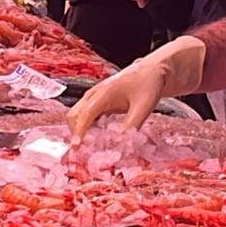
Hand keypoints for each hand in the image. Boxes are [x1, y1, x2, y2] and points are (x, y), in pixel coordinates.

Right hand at [67, 36, 206, 138]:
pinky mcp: (97, 103)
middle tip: (85, 155)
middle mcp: (93, 95)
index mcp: (103, 93)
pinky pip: (86, 118)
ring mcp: (93, 98)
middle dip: (76, 135)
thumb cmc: (148, 85)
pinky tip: (99, 141)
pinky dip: (87, 130)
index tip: (76, 149)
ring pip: (77, 118)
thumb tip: (120, 144)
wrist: (151, 71)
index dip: (78, 133)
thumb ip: (132, 125)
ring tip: (92, 151)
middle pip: (74, 117)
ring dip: (81, 133)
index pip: (84, 116)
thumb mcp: (144, 106)